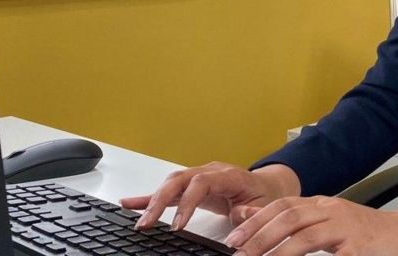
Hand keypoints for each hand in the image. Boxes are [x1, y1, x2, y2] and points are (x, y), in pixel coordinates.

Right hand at [120, 162, 300, 230]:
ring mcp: (199, 176)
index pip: (202, 182)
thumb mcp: (265, 205)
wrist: (267, 187)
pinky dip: (149, 197)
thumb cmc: (265, 196)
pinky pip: (168, 190)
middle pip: (180, 180)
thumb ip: (252, 211)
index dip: (187, 202)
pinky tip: (130, 203)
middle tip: (147, 224)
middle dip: (160, 201)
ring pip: (171, 183)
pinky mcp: (191, 187)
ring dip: (152, 201)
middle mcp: (210, 171)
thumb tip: (241, 214)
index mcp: (229, 175)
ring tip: (138, 221)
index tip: (177, 225)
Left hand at [224, 197, 397, 255]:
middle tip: (239, 252)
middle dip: (259, 234)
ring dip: (277, 250)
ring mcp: (347, 228)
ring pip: (305, 234)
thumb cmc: (370, 235)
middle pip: (289, 215)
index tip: (233, 237)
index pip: (283, 205)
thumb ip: (297, 221)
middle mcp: (333, 211)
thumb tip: (255, 216)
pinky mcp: (358, 248)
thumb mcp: (331, 222)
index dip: (256, 219)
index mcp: (325, 205)